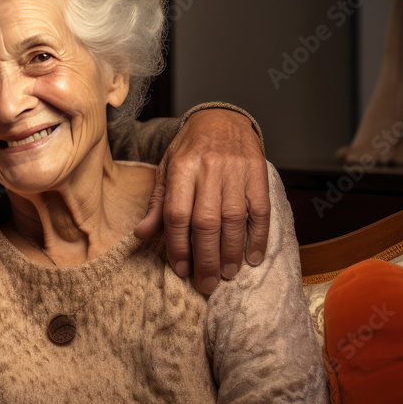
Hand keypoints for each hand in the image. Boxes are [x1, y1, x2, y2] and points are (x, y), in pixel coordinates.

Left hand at [134, 108, 269, 293]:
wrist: (222, 119)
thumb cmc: (189, 150)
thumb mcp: (165, 170)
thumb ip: (157, 204)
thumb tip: (142, 235)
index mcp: (180, 169)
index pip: (177, 215)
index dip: (178, 246)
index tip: (181, 269)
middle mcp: (208, 170)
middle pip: (207, 222)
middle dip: (206, 258)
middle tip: (206, 284)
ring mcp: (236, 172)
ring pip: (234, 219)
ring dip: (231, 252)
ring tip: (226, 274)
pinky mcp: (258, 174)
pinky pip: (261, 210)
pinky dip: (259, 237)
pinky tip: (253, 258)